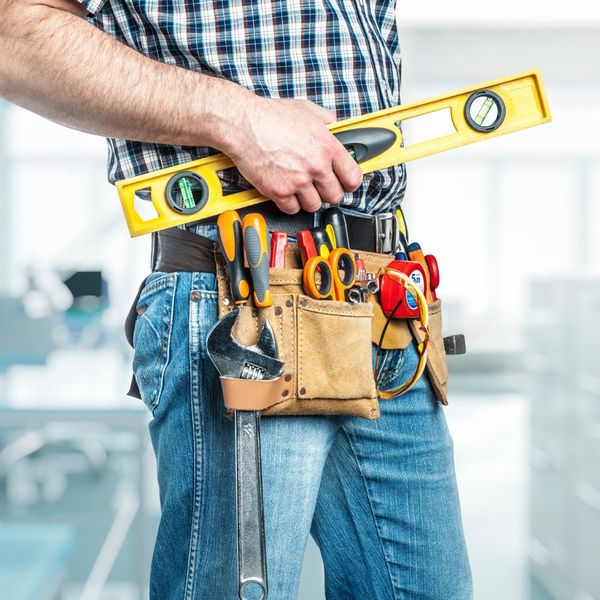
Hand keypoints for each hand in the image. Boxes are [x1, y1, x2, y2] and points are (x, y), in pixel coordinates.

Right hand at [222, 95, 362, 213]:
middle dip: (328, 193)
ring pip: (314, 206)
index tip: (346, 184)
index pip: (352, 177)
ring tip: (300, 189)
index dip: (350, 183)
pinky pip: (292, 209)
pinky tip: (286, 192)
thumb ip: (326, 120)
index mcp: (327, 146)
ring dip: (308, 200)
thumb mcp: (306, 109)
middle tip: (320, 188)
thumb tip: (335, 126)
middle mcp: (315, 166)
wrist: (243, 124)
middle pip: (335, 196)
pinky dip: (289, 204)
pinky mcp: (279, 192)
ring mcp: (298, 181)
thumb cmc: (270, 116)